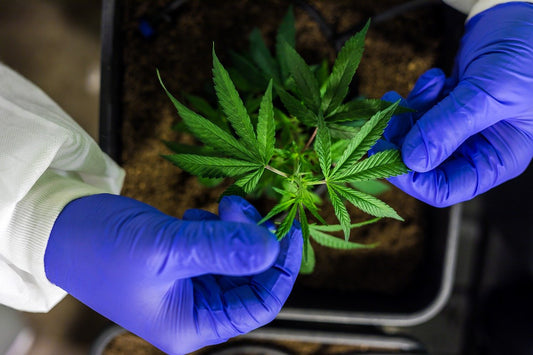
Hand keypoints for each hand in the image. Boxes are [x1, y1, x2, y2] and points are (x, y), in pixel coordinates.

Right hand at [44, 194, 301, 353]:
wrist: (61, 228)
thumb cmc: (102, 249)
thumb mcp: (166, 248)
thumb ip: (221, 247)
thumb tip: (272, 247)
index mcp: (192, 323)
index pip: (259, 304)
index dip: (281, 268)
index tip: (289, 228)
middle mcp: (195, 309)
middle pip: (250, 277)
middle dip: (255, 240)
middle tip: (244, 205)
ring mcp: (190, 283)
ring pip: (236, 257)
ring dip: (235, 229)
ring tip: (220, 207)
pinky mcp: (183, 260)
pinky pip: (217, 244)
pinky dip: (216, 226)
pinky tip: (195, 215)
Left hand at [374, 3, 532, 206]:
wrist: (526, 16)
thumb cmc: (527, 55)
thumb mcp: (492, 93)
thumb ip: (451, 126)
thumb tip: (412, 160)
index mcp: (496, 159)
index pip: (444, 189)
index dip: (411, 178)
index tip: (385, 152)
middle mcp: (476, 149)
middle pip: (422, 163)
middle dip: (403, 138)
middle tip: (392, 113)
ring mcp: (460, 128)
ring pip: (415, 136)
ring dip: (410, 112)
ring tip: (429, 86)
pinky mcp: (448, 107)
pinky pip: (419, 112)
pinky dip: (418, 97)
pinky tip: (435, 79)